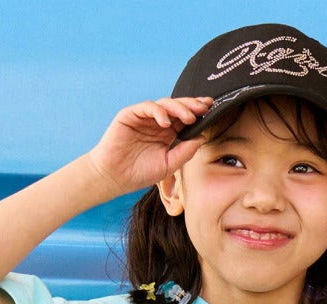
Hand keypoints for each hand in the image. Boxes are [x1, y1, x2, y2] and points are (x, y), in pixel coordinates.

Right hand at [86, 96, 212, 196]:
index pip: (185, 118)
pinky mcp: (131, 115)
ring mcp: (144, 117)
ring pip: (165, 104)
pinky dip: (158, 112)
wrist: (114, 177)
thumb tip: (203, 137)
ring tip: (188, 118)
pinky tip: (166, 122)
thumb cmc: (139, 173)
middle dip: (192, 105)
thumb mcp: (168, 165)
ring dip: (179, 108)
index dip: (198, 112)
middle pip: (178, 107)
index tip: (211, 110)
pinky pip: (147, 107)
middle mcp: (158, 122)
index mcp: (168, 133)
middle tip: (203, 108)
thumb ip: (185, 152)